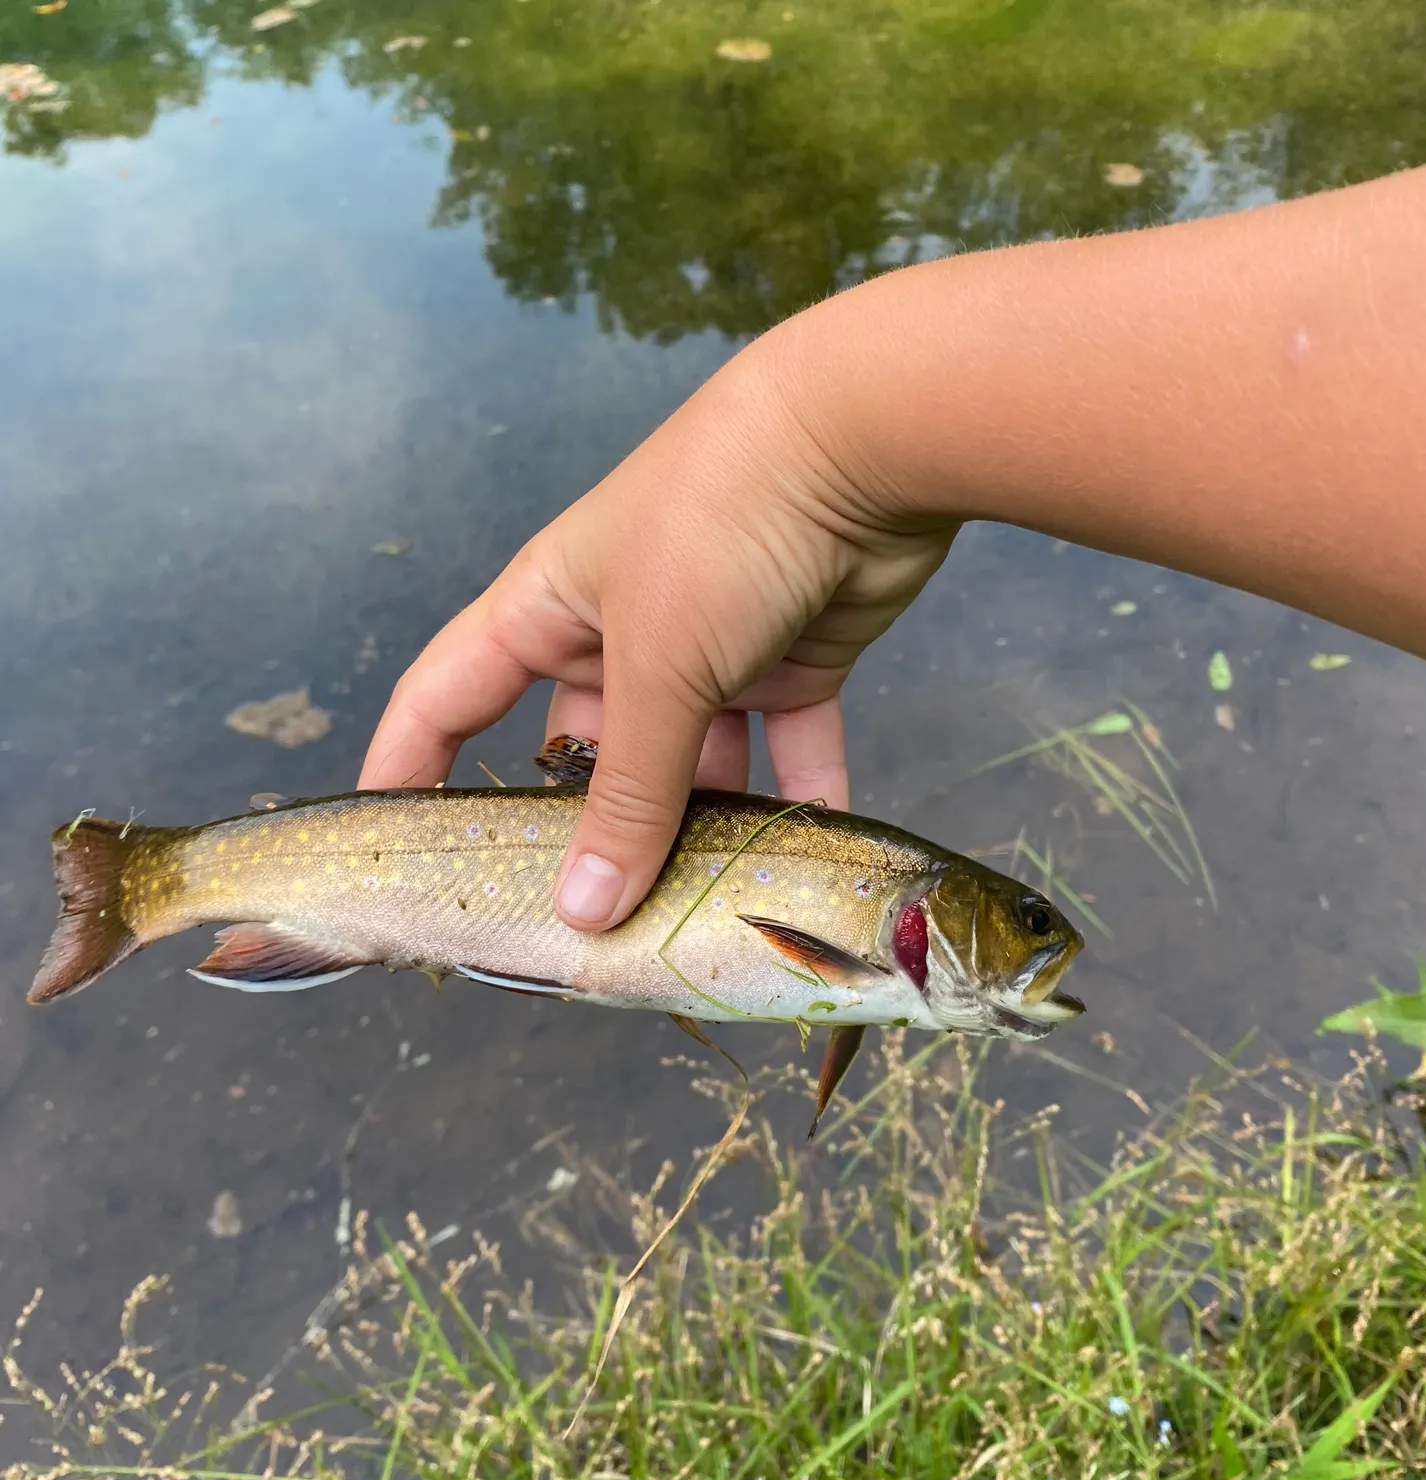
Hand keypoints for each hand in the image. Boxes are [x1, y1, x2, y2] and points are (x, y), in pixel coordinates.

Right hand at [358, 333, 958, 930]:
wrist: (867, 438)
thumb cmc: (722, 524)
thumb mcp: (658, 664)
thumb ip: (628, 793)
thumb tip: (583, 911)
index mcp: (549, 609)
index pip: (449, 698)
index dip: (410, 768)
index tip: (391, 849)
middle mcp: (621, 632)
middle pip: (584, 753)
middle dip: (587, 833)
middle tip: (584, 927)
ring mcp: (711, 648)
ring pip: (693, 764)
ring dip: (701, 831)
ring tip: (700, 916)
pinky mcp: (794, 658)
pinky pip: (788, 748)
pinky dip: (798, 799)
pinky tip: (802, 863)